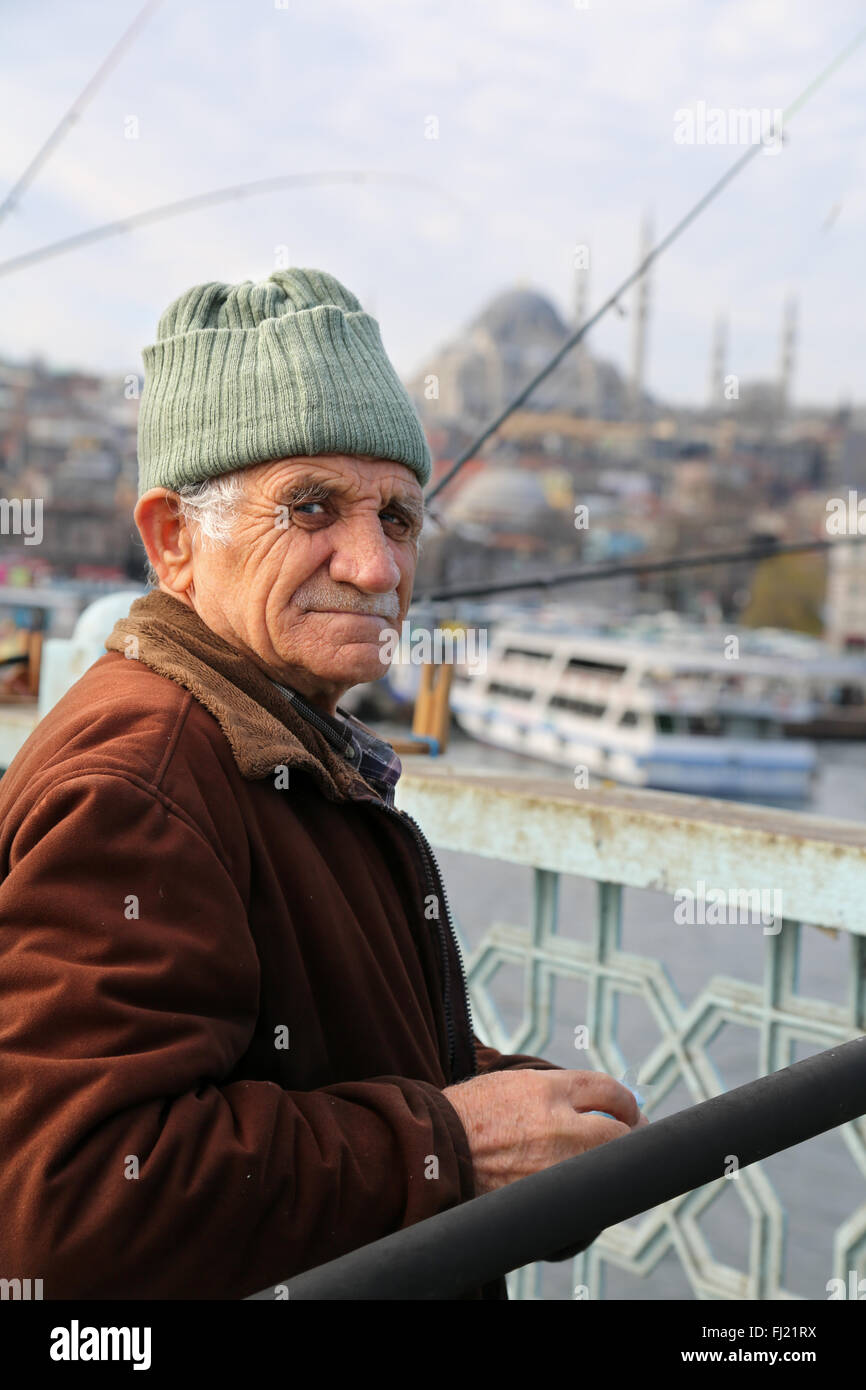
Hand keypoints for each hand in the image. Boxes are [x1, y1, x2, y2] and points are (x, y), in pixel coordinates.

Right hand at [442, 1067, 645, 1198]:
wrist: (433, 1152)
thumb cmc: (469, 1113)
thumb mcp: (512, 1083)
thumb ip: (556, 1089)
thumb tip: (600, 1101)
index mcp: (547, 1090)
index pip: (609, 1090)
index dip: (625, 1101)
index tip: (628, 1108)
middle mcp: (558, 1125)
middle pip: (620, 1131)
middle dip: (633, 1133)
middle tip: (635, 1134)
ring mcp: (554, 1166)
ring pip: (607, 1166)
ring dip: (614, 1162)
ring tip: (611, 1160)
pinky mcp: (545, 1196)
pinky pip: (583, 1194)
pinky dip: (590, 1188)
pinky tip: (585, 1183)